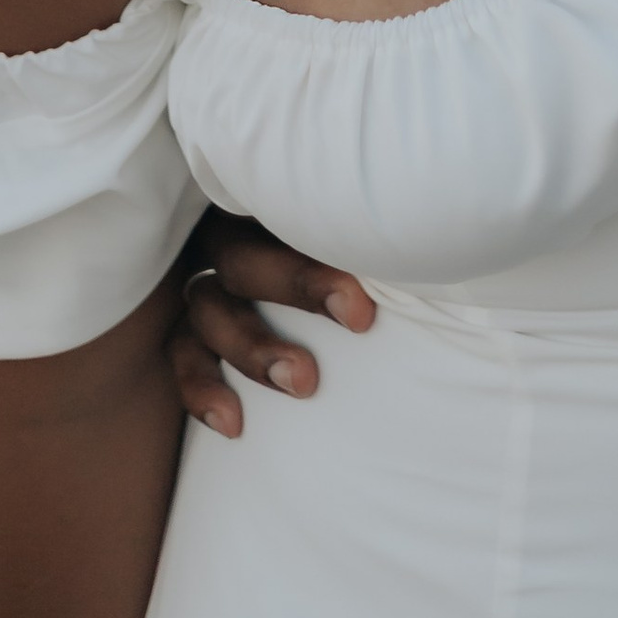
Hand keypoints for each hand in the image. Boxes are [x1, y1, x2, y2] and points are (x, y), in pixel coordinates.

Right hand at [165, 210, 376, 439]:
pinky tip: (234, 423)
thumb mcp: (363, 222)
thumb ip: (376, 222)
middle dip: (298, 288)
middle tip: (357, 319)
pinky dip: (203, 388)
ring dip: (255, 348)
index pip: (277, 204)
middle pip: (244, 256)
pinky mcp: (189, 324)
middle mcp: (229, 231)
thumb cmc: (355, 236)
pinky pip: (182, 353)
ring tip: (304, 383)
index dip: (316, 252)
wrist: (312, 271)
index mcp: (270, 194)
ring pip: (208, 307)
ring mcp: (203, 277)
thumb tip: (435, 234)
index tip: (366, 300)